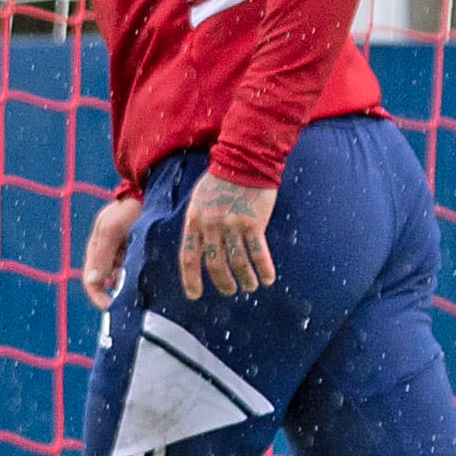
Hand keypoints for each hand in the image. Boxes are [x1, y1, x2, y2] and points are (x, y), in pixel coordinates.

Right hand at [80, 196, 141, 308]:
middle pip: (108, 283)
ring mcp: (122, 254)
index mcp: (96, 249)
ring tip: (149, 279)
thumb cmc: (128, 209)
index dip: (99, 298)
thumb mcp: (113, 230)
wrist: (148, 194)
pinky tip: (153, 273)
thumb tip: (93, 282)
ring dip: (133, 283)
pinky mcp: (136, 253)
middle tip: (137, 296)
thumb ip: (103, 255)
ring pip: (123, 278)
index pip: (91, 282)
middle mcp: (107, 255)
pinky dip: (142, 275)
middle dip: (119, 291)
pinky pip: (136, 271)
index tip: (113, 308)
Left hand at [178, 175, 279, 301]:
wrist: (243, 161)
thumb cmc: (220, 180)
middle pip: (214, 264)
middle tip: (230, 290)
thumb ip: (199, 222)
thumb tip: (201, 243)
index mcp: (194, 221)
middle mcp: (210, 227)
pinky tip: (267, 279)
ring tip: (250, 286)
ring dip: (244, 278)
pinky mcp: (253, 224)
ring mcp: (231, 226)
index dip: (191, 279)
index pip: (188, 257)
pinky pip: (258, 254)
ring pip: (237, 263)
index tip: (194, 295)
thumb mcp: (198, 200)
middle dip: (222, 282)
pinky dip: (263, 269)